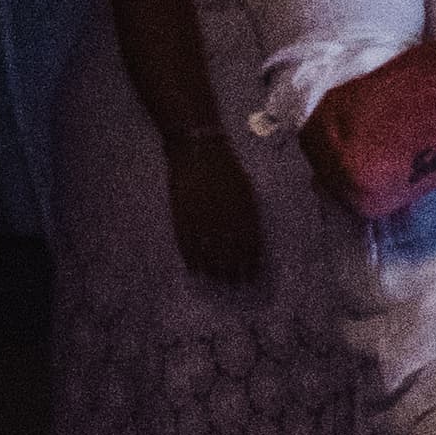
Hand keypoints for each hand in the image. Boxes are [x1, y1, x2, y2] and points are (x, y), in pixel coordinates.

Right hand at [164, 124, 264, 288]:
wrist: (198, 150)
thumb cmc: (226, 168)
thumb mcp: (246, 190)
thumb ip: (249, 214)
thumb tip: (252, 239)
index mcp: (244, 211)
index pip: (250, 245)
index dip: (250, 262)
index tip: (252, 276)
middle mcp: (224, 219)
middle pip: (229, 253)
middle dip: (233, 271)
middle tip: (234, 284)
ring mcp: (202, 219)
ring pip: (208, 252)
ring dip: (213, 269)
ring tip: (216, 281)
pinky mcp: (182, 217)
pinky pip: (187, 244)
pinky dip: (191, 259)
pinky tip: (195, 270)